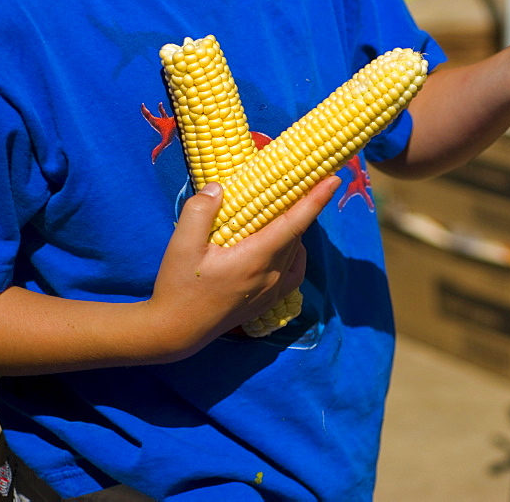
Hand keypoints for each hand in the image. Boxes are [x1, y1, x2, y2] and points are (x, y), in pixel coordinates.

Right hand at [147, 176, 338, 357]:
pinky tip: (284, 246)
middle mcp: (272, 275)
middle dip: (303, 207)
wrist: (176, 332)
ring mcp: (273, 291)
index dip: (316, 199)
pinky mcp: (268, 301)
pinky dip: (295, 253)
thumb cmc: (178, 287)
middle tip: (300, 182)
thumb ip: (200, 212)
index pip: (296, 223)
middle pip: (298, 234)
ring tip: (285, 209)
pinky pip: (293, 272)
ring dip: (296, 229)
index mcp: (256, 259)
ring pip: (296, 251)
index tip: (334, 178)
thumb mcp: (182, 246)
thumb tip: (218, 188)